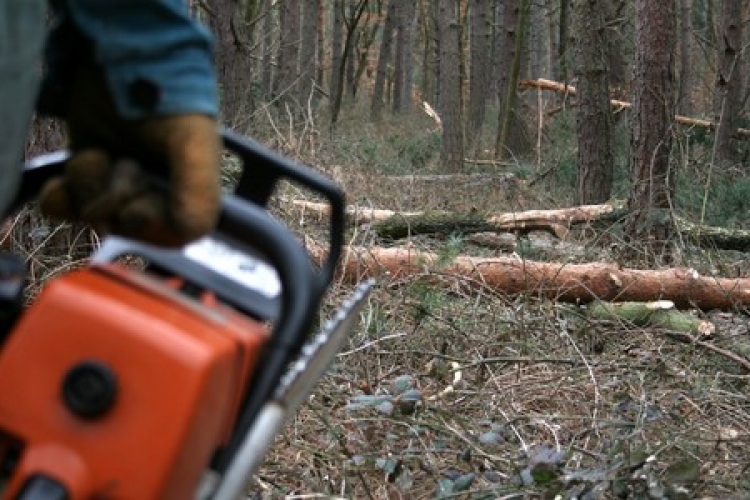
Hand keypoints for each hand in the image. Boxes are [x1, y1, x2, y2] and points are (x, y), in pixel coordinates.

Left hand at [38, 64, 220, 246]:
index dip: (150, 225)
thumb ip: (201, 192)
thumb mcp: (194, 144)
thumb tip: (188, 233)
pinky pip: (64, 208)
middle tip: (128, 163)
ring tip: (101, 155)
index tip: (140, 204)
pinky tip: (72, 175)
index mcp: (188, 194)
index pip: (171, 236)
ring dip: (90, 187)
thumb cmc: (167, 101)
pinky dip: (62, 195)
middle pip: (127, 226)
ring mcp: (116, 186)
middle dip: (119, 195)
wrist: (122, 61)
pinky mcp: (85, 175)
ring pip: (93, 216)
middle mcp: (153, 195)